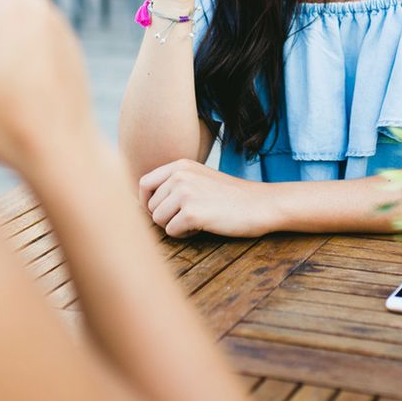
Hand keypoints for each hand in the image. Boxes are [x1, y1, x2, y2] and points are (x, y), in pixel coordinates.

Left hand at [139, 159, 275, 237]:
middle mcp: (179, 175)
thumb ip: (174, 183)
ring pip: (158, 220)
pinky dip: (184, 235)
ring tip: (196, 221)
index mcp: (180, 165)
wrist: (260, 204)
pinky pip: (171, 232)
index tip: (160, 212)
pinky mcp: (192, 212)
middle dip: (164, 217)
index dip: (146, 202)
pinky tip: (202, 227)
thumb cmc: (230, 196)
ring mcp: (185, 192)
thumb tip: (141, 203)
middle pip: (149, 206)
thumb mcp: (200, 178)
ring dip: (174, 227)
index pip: (143, 183)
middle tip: (188, 217)